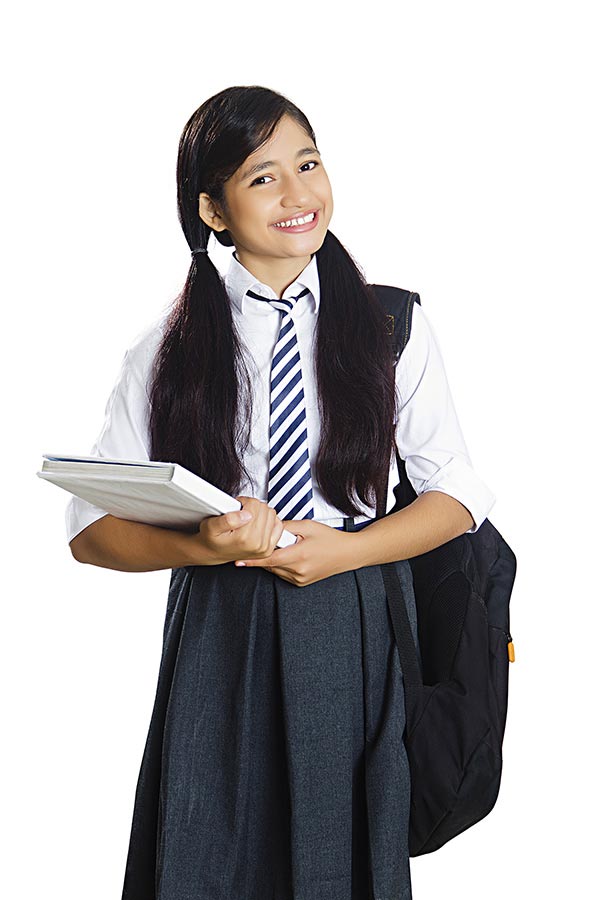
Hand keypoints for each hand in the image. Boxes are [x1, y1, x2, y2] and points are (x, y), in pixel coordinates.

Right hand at [188, 496, 284, 564]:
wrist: (212, 553)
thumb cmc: (211, 540)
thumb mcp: (210, 526)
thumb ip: (227, 519)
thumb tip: (246, 514)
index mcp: (245, 538)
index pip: (254, 505)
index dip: (243, 502)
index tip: (236, 508)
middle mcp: (258, 545)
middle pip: (264, 508)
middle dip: (252, 507)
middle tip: (240, 513)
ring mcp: (265, 548)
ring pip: (271, 514)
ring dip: (260, 513)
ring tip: (247, 518)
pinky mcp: (269, 549)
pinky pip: (278, 525)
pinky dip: (269, 520)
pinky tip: (257, 523)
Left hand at [234, 518, 358, 585]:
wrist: (347, 553)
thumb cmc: (330, 539)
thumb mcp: (307, 526)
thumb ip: (286, 527)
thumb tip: (269, 527)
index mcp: (299, 555)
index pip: (269, 559)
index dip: (252, 560)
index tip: (239, 561)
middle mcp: (299, 570)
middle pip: (270, 564)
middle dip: (266, 553)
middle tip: (273, 542)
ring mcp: (300, 579)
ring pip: (275, 569)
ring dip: (274, 559)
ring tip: (288, 547)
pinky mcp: (301, 583)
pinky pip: (283, 574)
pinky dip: (282, 565)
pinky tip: (292, 555)